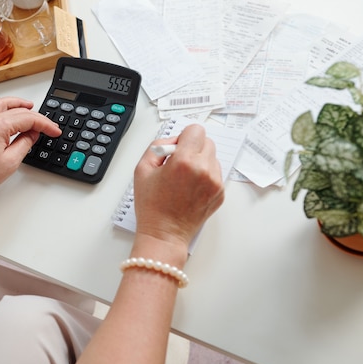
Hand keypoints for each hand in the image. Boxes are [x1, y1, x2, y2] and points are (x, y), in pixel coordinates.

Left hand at [0, 97, 60, 198]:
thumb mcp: (11, 161)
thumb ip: (25, 143)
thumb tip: (33, 134)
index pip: (29, 119)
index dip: (45, 124)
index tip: (54, 130)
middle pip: (18, 110)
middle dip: (36, 117)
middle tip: (48, 125)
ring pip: (3, 104)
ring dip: (18, 104)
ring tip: (29, 107)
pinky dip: (1, 108)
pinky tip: (6, 113)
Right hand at [132, 124, 224, 249]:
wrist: (165, 233)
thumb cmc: (152, 206)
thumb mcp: (142, 169)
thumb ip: (158, 146)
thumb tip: (173, 141)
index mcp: (184, 161)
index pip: (196, 130)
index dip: (183, 137)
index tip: (176, 147)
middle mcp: (204, 170)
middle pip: (207, 141)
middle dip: (192, 148)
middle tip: (178, 163)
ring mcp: (215, 183)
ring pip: (212, 157)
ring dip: (200, 162)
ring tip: (183, 179)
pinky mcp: (220, 193)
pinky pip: (215, 173)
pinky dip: (205, 176)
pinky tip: (189, 188)